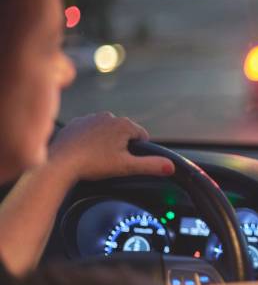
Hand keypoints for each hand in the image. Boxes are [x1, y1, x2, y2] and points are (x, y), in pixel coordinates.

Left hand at [49, 112, 174, 181]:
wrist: (59, 163)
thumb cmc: (93, 164)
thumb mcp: (127, 167)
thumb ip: (151, 165)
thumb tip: (170, 166)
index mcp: (123, 124)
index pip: (142, 136)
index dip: (138, 150)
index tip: (127, 161)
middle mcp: (108, 116)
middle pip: (124, 132)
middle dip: (121, 145)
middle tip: (111, 162)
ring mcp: (90, 118)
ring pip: (107, 131)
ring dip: (106, 142)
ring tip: (96, 158)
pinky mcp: (75, 123)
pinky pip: (89, 131)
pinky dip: (89, 140)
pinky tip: (84, 152)